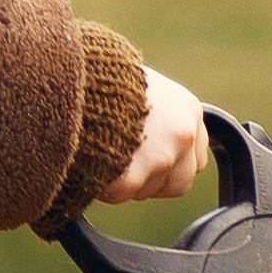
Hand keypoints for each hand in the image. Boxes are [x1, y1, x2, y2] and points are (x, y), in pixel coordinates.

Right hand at [101, 67, 213, 202]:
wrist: (76, 79)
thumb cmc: (102, 77)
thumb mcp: (143, 87)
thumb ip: (159, 116)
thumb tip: (155, 138)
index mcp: (189, 111)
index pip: (195, 157)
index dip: (171, 163)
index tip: (148, 158)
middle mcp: (182, 135)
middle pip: (180, 181)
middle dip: (155, 181)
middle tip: (126, 166)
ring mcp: (160, 159)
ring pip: (148, 191)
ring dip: (129, 182)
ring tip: (104, 153)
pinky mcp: (132, 178)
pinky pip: (119, 195)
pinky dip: (103, 185)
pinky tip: (91, 159)